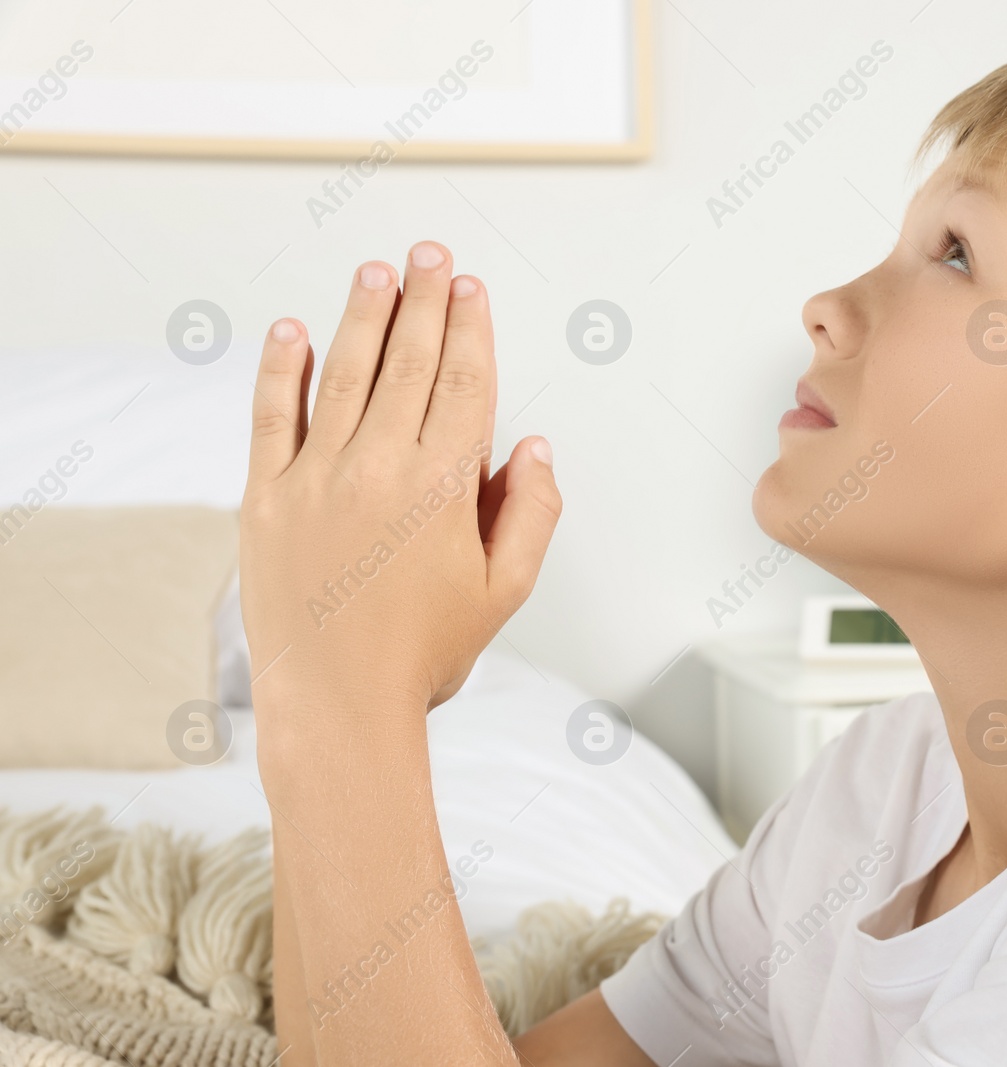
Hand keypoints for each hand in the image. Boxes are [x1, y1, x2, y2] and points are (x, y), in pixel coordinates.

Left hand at [239, 242, 560, 729]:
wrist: (337, 705)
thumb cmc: (424, 654)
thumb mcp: (505, 593)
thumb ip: (532, 515)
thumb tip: (534, 448)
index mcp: (441, 489)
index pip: (464, 384)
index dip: (471, 328)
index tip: (470, 288)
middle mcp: (379, 469)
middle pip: (409, 364)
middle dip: (423, 301)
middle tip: (429, 255)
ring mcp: (316, 479)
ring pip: (344, 374)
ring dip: (362, 316)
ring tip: (376, 271)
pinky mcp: (265, 498)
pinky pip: (271, 416)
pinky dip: (279, 369)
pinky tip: (290, 328)